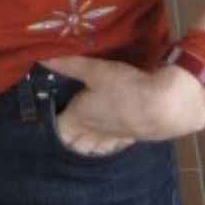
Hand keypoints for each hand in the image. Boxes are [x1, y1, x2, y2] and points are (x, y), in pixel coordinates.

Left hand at [41, 54, 204, 155]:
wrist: (162, 107)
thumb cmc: (123, 88)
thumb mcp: (95, 71)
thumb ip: (70, 64)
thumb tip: (42, 56)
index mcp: (80, 117)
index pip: (59, 129)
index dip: (51, 124)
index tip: (48, 115)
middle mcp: (94, 131)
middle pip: (75, 143)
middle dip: (68, 139)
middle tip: (63, 130)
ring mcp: (114, 137)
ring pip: (96, 148)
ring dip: (88, 145)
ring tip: (83, 140)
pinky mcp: (132, 138)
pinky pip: (115, 146)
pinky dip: (110, 145)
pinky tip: (112, 140)